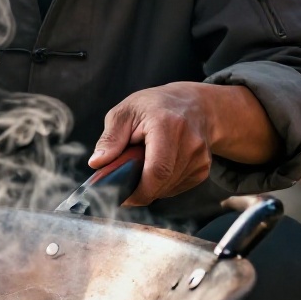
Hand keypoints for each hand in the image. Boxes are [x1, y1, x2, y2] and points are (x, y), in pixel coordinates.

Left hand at [89, 83, 276, 205]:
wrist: (194, 104)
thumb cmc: (154, 107)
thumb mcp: (125, 112)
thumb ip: (110, 138)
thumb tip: (96, 162)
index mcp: (168, 125)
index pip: (157, 170)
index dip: (139, 190)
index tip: (121, 196)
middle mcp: (190, 142)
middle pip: (162, 183)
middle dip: (139, 189)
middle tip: (124, 181)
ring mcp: (201, 157)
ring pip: (169, 189)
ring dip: (150, 186)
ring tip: (142, 165)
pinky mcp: (204, 168)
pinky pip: (177, 188)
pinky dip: (163, 184)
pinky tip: (158, 166)